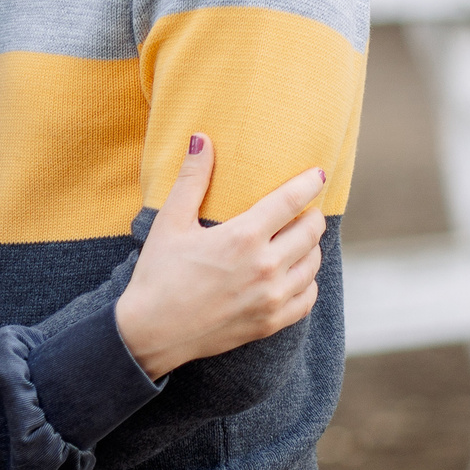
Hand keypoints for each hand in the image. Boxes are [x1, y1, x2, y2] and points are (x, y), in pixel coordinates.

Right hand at [113, 134, 327, 381]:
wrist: (152, 332)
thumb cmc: (158, 273)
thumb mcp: (170, 222)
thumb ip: (192, 179)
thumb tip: (201, 138)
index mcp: (243, 237)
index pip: (290, 201)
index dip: (308, 184)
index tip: (317, 174)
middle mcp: (265, 267)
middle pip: (310, 232)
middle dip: (311, 215)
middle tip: (304, 209)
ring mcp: (271, 298)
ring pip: (313, 264)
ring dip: (311, 247)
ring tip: (299, 238)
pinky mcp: (270, 322)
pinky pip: (308, 297)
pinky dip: (307, 281)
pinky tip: (296, 274)